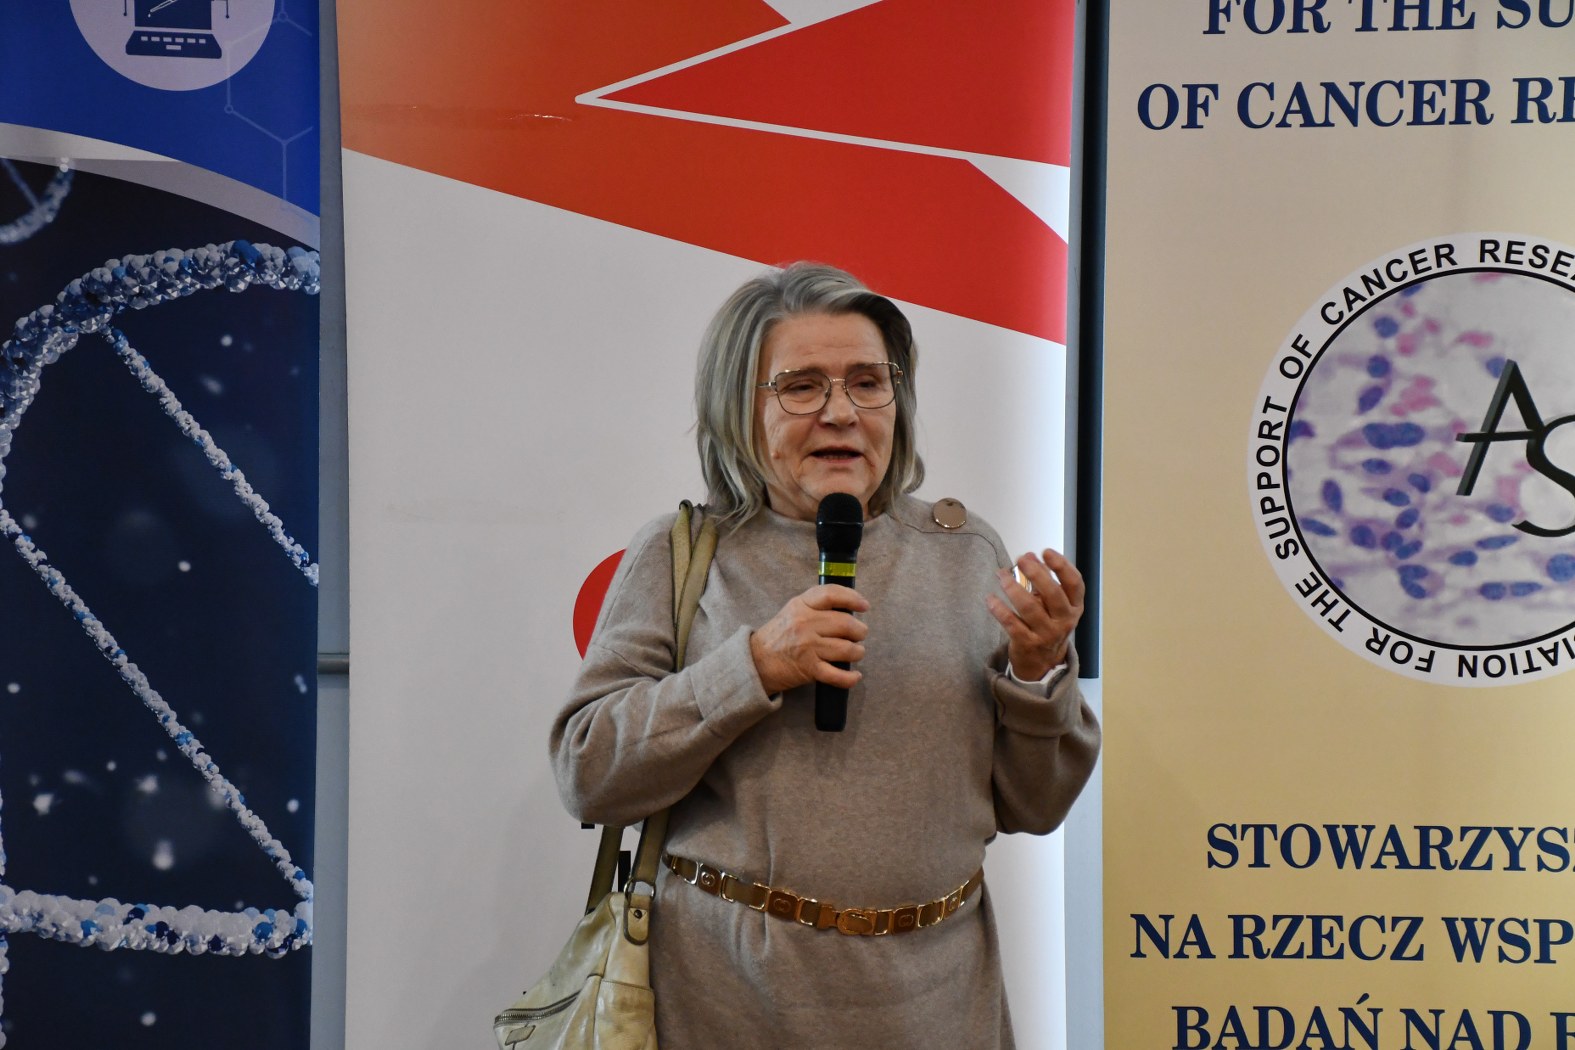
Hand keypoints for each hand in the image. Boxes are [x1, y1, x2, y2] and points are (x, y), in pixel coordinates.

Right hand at [750, 585, 869, 694]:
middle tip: (860, 634)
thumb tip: (849, 608)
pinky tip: (855, 675)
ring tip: (857, 652)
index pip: (832, 594)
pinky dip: (851, 678)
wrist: (756, 662)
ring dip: (858, 652)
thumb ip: (816, 606)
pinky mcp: (809, 669)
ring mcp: (808, 647)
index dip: (853, 598)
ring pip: (847, 649)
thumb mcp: (793, 611)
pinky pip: (838, 675)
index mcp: (801, 605)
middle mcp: (805, 624)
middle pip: (846, 623)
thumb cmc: (779, 635)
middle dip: (860, 631)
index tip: (865, 606)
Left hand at [985, 549, 1084, 682]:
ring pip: (1030, 608)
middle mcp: (1064, 621)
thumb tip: (1029, 555)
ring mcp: (1046, 634)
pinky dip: (999, 609)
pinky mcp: (1027, 644)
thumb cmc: (1047, 624)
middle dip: (1037, 574)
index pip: (1074, 583)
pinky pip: (1011, 623)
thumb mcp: (1051, 603)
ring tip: (1001, 575)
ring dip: (1013, 588)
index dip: (1062, 566)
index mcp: (1074, 606)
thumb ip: (1042, 579)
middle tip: (1021, 560)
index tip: (1046, 552)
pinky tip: (990, 598)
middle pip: (1053, 594)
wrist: (1042, 663)